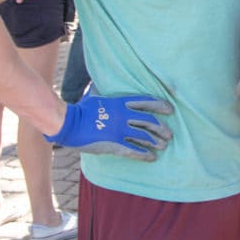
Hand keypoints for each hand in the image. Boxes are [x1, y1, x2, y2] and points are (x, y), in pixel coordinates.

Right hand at [44, 93, 173, 161]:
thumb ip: (101, 89)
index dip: (160, 105)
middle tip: (169, 134)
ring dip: (156, 142)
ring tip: (164, 146)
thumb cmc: (80, 109)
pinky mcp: (114, 144)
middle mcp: (124, 116)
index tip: (170, 110)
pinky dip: (144, 155)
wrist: (68, 123)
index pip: (146, 102)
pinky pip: (134, 151)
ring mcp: (119, 130)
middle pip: (149, 121)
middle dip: (162, 128)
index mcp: (120, 102)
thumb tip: (98, 81)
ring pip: (144, 136)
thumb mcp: (94, 95)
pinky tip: (152, 157)